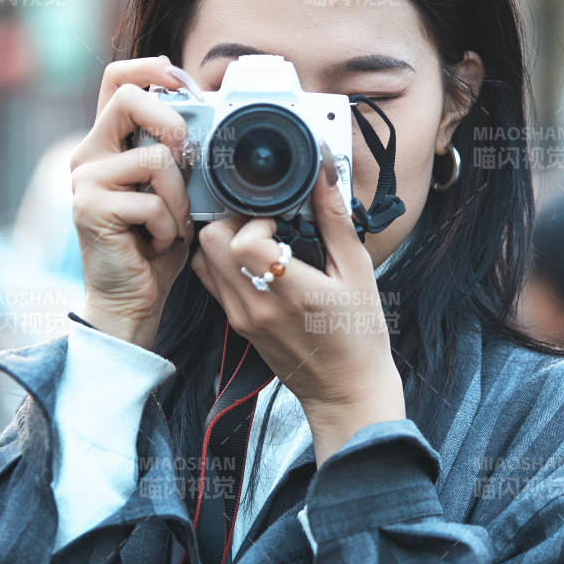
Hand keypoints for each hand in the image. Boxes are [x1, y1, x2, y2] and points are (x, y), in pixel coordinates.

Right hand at [69, 55, 195, 349]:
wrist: (131, 300)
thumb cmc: (155, 246)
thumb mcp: (173, 190)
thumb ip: (177, 155)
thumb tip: (207, 118)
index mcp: (107, 144)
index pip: (116, 80)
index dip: (149, 67)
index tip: (179, 79)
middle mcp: (89, 155)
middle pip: (127, 99)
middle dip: (171, 122)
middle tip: (187, 156)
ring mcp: (85, 181)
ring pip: (154, 158)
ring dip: (179, 198)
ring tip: (172, 225)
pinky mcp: (89, 208)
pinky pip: (151, 201)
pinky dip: (169, 227)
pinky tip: (159, 244)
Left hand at [190, 143, 405, 463]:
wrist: (346, 391)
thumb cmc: (359, 335)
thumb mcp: (358, 272)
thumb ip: (335, 220)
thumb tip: (324, 171)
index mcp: (289, 293)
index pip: (242, 241)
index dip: (257, 218)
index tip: (282, 218)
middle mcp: (256, 306)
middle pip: (211, 243)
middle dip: (234, 220)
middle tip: (267, 221)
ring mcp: (241, 318)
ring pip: (204, 260)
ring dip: (224, 240)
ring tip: (260, 239)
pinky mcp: (236, 325)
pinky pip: (212, 281)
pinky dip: (224, 262)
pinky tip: (255, 261)